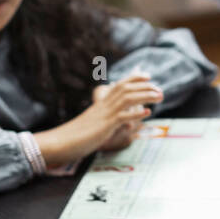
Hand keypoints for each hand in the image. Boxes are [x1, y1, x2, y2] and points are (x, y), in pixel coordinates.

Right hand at [40, 75, 162, 162]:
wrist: (60, 142)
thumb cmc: (74, 136)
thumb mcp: (91, 124)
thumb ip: (102, 119)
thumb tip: (113, 120)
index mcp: (100, 104)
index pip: (119, 85)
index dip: (135, 79)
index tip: (148, 76)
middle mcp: (103, 106)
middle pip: (126, 88)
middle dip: (145, 86)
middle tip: (160, 89)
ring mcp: (104, 115)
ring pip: (127, 99)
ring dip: (145, 96)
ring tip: (159, 96)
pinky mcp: (104, 127)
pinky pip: (121, 117)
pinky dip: (136, 113)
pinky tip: (147, 112)